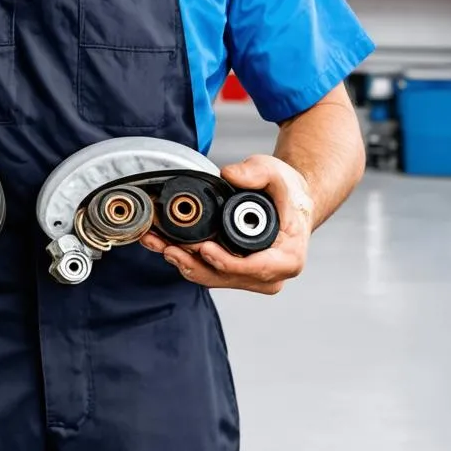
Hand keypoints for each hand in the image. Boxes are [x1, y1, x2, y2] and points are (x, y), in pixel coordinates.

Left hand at [140, 154, 313, 294]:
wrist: (290, 201)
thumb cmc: (288, 192)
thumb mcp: (276, 174)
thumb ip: (256, 172)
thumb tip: (229, 174)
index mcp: (288, 257)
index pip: (255, 268)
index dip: (227, 263)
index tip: (204, 249)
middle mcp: (272, 274)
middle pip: (227, 277)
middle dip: (194, 264)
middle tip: (169, 247)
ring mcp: (253, 277)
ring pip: (213, 278)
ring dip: (184, 263)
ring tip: (159, 245)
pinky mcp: (237, 274)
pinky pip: (210, 272)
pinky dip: (188, 261)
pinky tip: (166, 246)